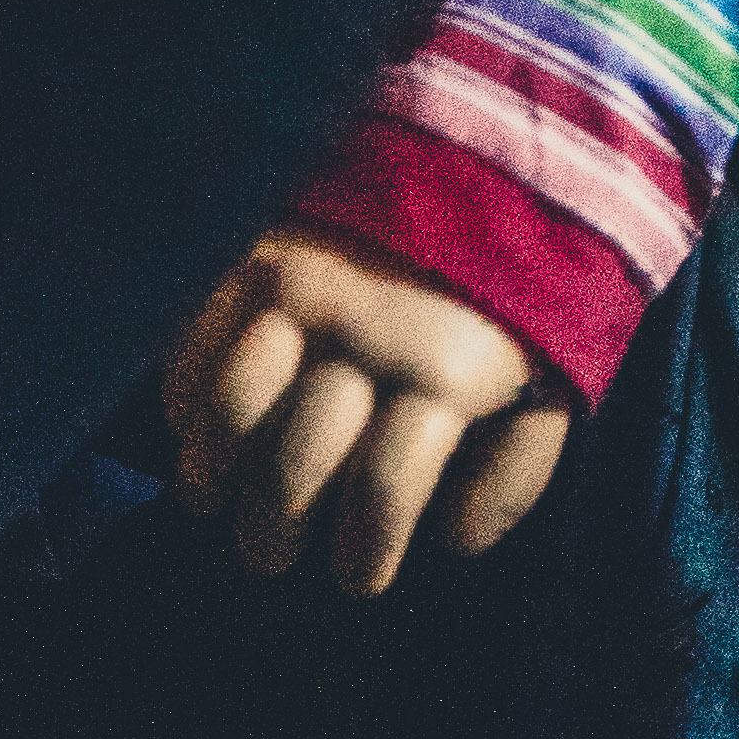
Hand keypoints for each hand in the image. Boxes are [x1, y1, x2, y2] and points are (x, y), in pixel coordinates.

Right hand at [163, 230, 570, 590]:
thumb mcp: (553, 381)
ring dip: (213, 471)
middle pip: (298, 462)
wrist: (494, 159)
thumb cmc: (517, 298)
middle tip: (273, 558)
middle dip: (278, 530)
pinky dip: (185, 396)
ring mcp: (305, 289)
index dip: (364, 552)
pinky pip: (198, 338)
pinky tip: (192, 431)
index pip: (386, 489)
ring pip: (234, 405)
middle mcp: (369, 334)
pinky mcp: (259, 251)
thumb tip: (453, 542)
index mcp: (449, 371)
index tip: (358, 579)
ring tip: (213, 505)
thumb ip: (517, 469)